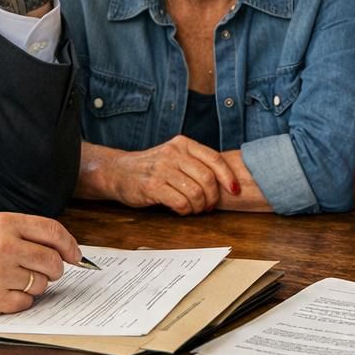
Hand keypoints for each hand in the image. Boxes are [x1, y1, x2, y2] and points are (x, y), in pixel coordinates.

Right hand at [0, 212, 80, 313]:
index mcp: (4, 224)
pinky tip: (6, 292)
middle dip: (55, 268)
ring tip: (16, 279)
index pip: (52, 231)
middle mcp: (3, 247)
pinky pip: (27, 302)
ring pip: (42, 283)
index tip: (75, 255)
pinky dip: (22, 300)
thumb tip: (61, 246)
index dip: (70, 245)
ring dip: (36, 285)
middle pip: (52, 260)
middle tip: (46, 271)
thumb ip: (22, 232)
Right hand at [95, 135, 240, 214]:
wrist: (119, 171)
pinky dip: (186, 210)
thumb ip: (197, 162)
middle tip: (209, 206)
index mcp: (183, 144)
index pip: (214, 159)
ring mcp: (162, 169)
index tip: (235, 191)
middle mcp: (173, 153)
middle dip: (213, 197)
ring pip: (195, 192)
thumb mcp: (176, 156)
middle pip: (207, 178)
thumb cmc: (154, 167)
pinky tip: (182, 210)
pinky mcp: (152, 186)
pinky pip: (180, 202)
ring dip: (200, 206)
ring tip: (196, 209)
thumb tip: (228, 182)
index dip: (228, 177)